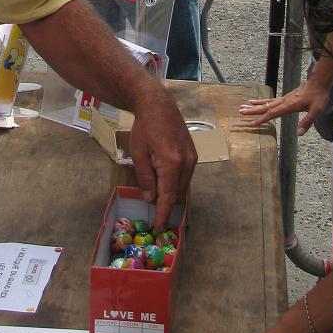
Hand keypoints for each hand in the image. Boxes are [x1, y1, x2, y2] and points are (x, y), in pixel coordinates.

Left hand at [127, 86, 197, 229]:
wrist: (159, 105)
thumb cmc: (144, 128)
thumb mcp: (138, 153)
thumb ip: (145, 178)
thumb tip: (150, 198)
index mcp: (171, 163)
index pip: (168, 196)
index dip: (163, 214)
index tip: (159, 228)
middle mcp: (186, 163)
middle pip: (179, 194)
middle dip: (167, 206)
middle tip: (156, 217)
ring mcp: (192, 158)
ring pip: (184, 186)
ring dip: (173, 196)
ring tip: (159, 202)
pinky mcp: (193, 154)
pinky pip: (186, 177)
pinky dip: (177, 185)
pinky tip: (166, 186)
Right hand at [240, 72, 331, 135]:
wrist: (319, 83)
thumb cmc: (318, 96)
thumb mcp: (316, 111)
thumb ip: (307, 122)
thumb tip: (299, 134)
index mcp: (289, 106)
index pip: (272, 113)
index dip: (261, 119)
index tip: (251, 124)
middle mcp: (284, 101)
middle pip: (265, 107)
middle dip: (253, 111)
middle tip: (241, 112)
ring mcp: (284, 99)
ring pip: (266, 103)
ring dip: (255, 105)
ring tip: (243, 107)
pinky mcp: (286, 98)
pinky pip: (271, 100)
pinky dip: (262, 102)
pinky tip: (257, 102)